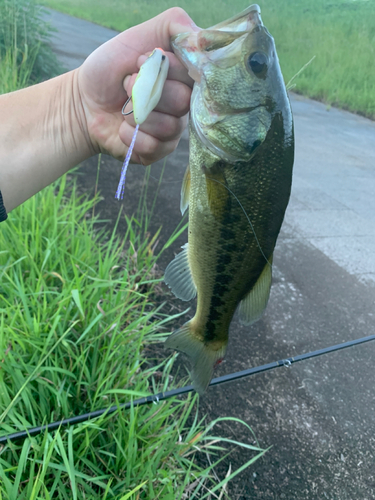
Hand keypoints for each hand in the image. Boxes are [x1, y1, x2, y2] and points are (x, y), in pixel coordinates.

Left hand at [76, 8, 198, 164]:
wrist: (84, 100)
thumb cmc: (112, 68)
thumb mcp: (140, 35)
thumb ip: (174, 25)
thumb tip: (202, 40)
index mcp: (184, 78)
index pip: (194, 75)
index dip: (165, 67)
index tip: (139, 60)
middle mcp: (183, 106)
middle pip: (183, 102)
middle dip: (146, 90)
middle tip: (126, 84)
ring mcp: (172, 131)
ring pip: (169, 127)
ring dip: (137, 114)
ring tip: (123, 107)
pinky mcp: (157, 152)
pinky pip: (154, 147)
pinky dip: (132, 136)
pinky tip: (122, 129)